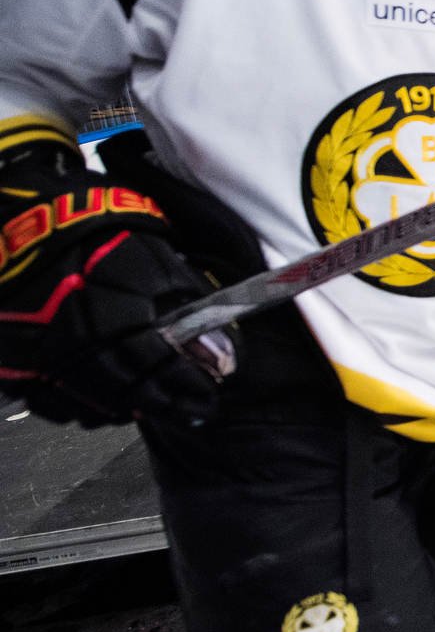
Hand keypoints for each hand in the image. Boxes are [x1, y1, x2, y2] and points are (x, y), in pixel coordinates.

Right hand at [0, 144, 231, 427]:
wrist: (32, 220)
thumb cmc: (99, 232)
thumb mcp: (156, 257)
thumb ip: (186, 300)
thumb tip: (216, 343)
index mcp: (115, 311)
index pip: (159, 365)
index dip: (187, 386)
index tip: (207, 397)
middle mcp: (75, 339)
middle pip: (125, 391)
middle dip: (162, 404)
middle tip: (186, 412)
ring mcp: (38, 353)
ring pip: (86, 405)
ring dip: (123, 409)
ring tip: (149, 407)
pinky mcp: (12, 359)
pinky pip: (48, 401)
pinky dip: (78, 407)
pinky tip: (100, 403)